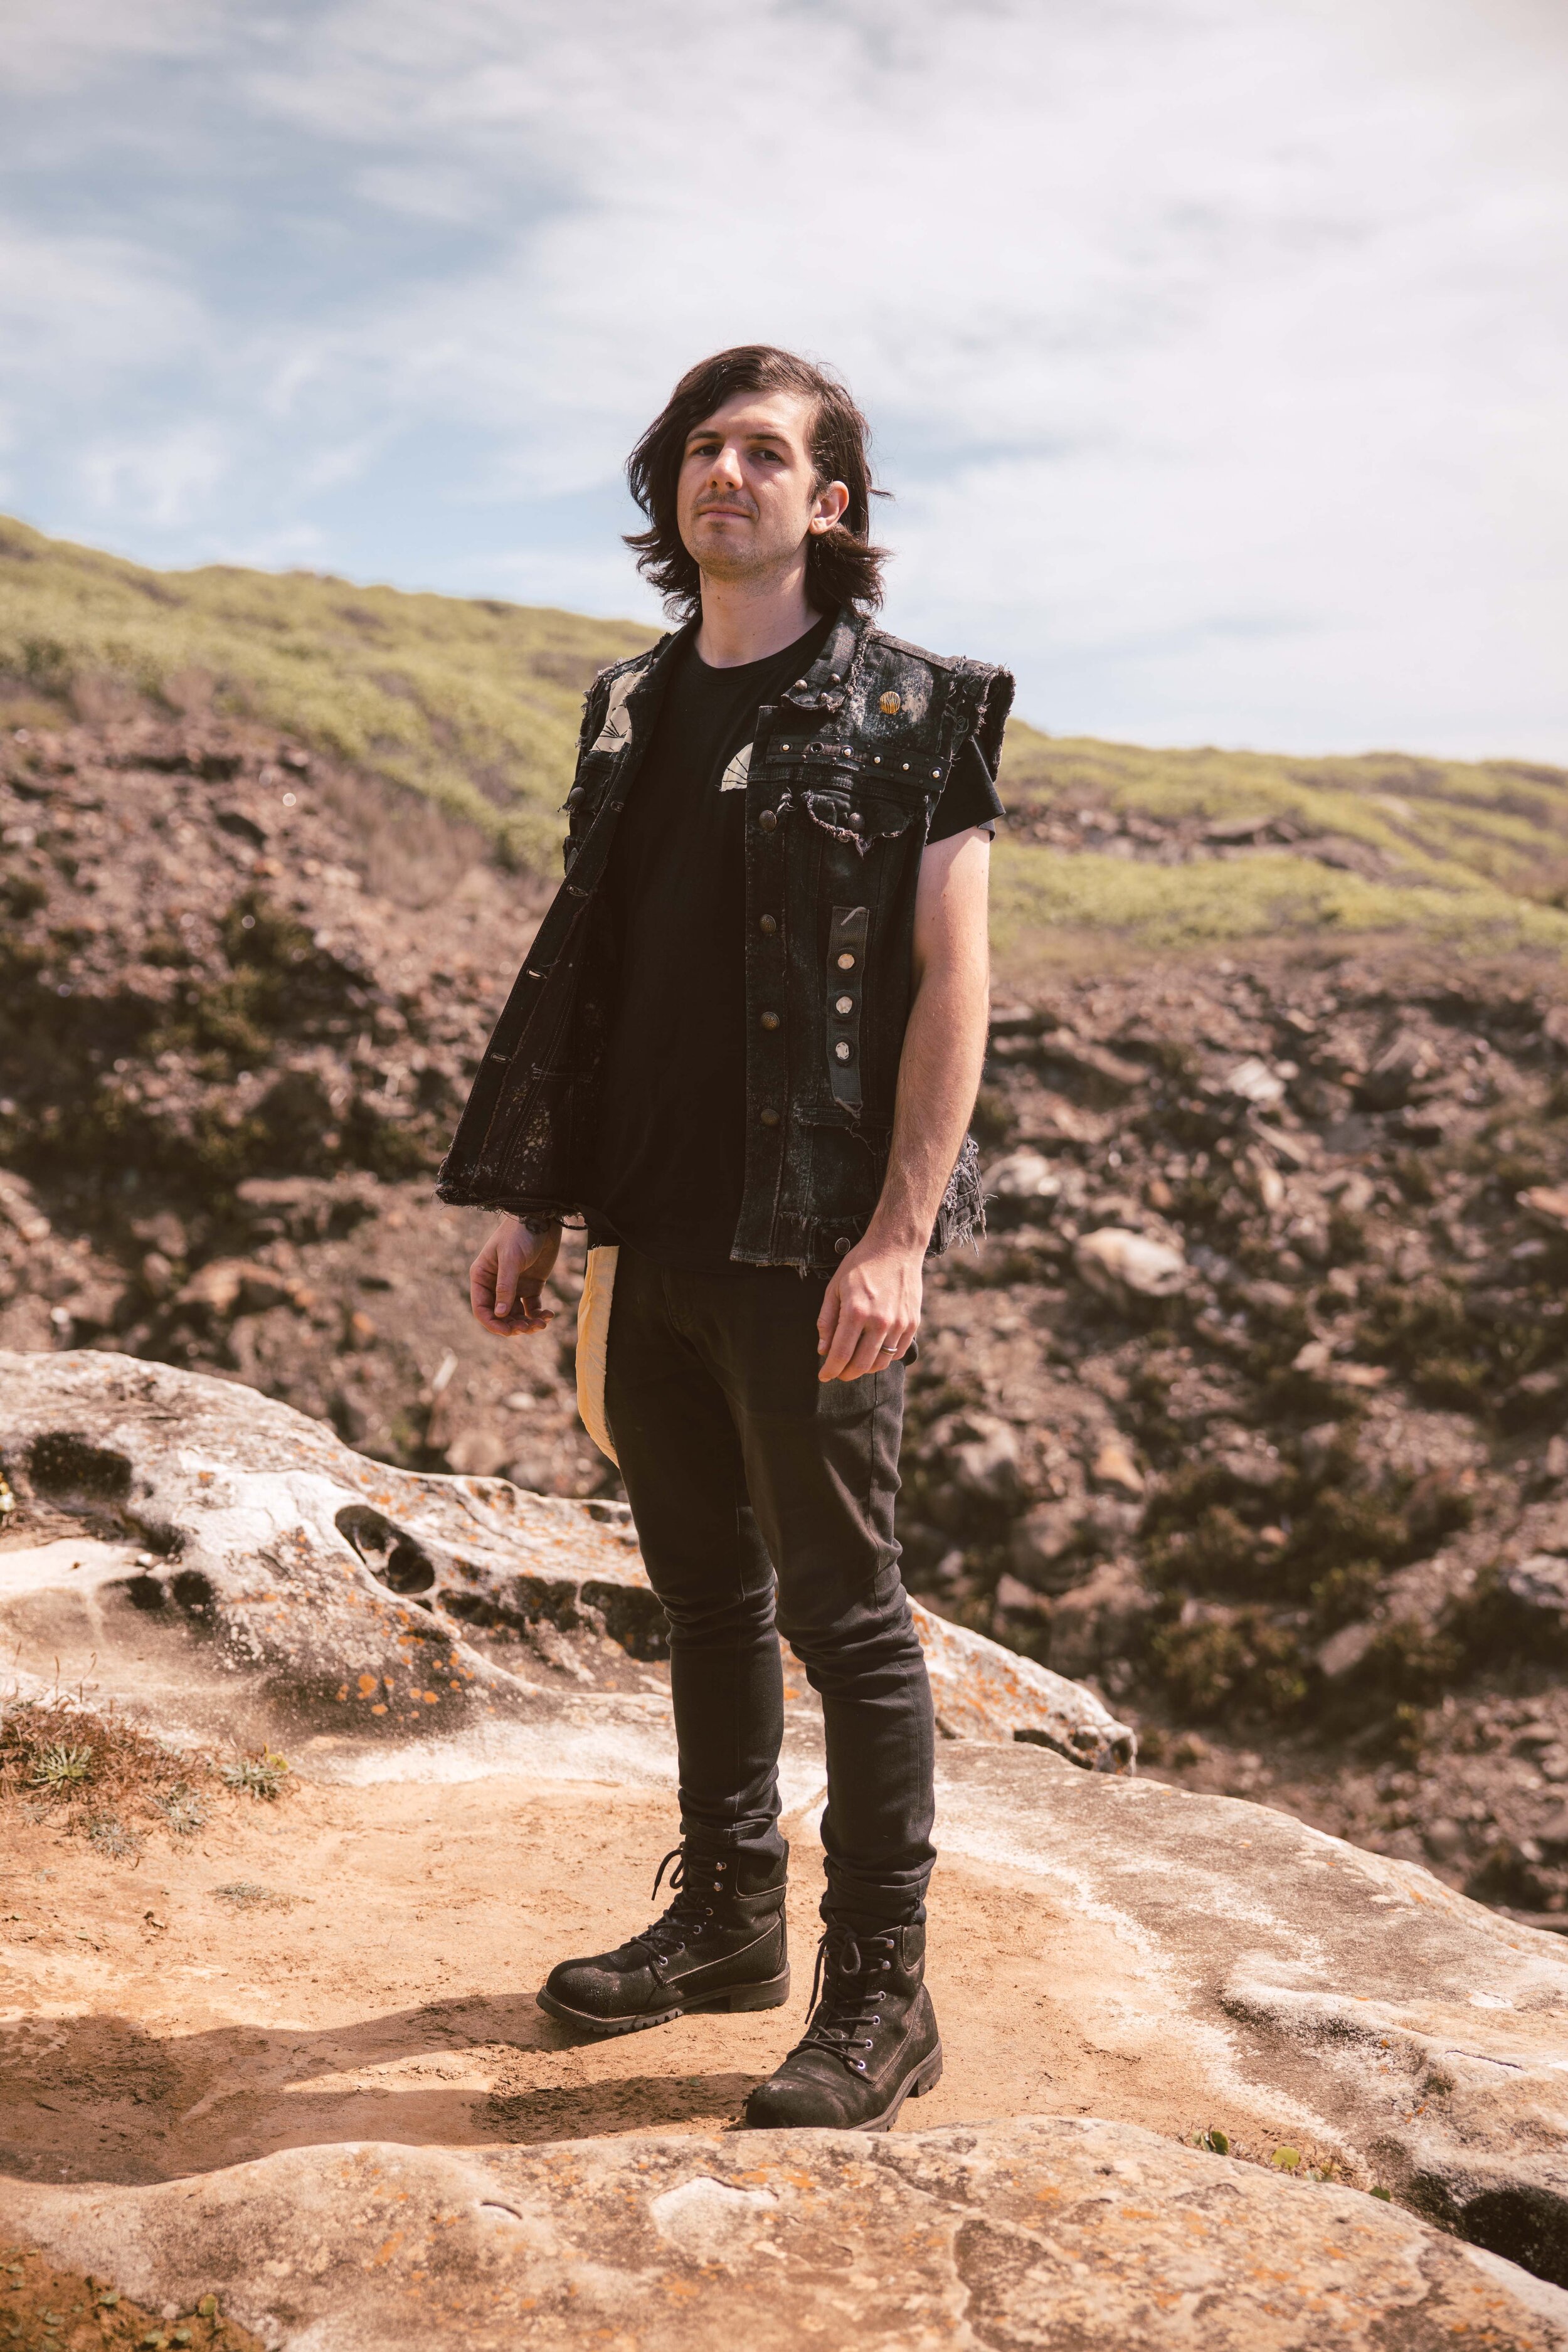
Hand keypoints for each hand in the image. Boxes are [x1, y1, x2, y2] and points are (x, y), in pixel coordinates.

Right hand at [469, 1216, 560, 1337]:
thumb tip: (500, 1315)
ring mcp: (514, 1286)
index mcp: (482, 1277)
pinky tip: (549, 1314)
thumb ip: (505, 1287)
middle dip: (513, 1326)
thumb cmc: (521, 1233)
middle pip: (500, 1315)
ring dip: (528, 1323)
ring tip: (542, 1323)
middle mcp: (495, 1284)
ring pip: (517, 1315)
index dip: (493, 1323)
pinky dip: (539, 1314)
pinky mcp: (531, 1285)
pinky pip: (532, 1308)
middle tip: (529, 1328)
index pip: (482, 1308)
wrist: (544, 1218)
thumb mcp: (511, 1259)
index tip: (508, 1332)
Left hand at [816, 1233, 922, 1382]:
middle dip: (846, 1374)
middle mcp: (879, 1321)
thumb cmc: (861, 1265)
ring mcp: (899, 1323)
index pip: (841, 1354)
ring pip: (881, 1363)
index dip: (830, 1370)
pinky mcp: (913, 1323)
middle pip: (861, 1364)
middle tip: (838, 1373)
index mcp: (856, 1311)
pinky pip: (898, 1352)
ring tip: (855, 1363)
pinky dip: (884, 1358)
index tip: (823, 1376)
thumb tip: (823, 1350)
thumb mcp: (835, 1287)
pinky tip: (874, 1351)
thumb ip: (827, 1320)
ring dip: (865, 1368)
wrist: (895, 1248)